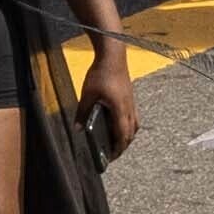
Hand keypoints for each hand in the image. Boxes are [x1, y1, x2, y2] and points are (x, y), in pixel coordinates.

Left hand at [71, 38, 133, 158]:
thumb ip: (82, 112)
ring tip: (117, 141)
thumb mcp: (87, 94)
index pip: (122, 135)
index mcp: (119, 109)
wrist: (113, 55)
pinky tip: (119, 124)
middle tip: (113, 153)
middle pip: (130, 133)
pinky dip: (128, 126)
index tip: (111, 157)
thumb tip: (78, 129)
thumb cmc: (100, 73)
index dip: (117, 149)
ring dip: (127, 136)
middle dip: (123, 145)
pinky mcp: (130, 97)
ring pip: (134, 125)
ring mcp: (131, 102)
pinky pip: (133, 117)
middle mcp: (128, 108)